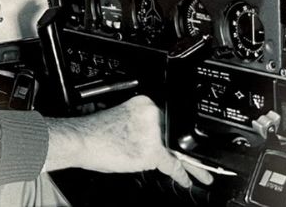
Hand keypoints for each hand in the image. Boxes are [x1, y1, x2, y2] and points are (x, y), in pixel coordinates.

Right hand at [45, 95, 213, 187]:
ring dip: (193, 166)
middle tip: (205, 162)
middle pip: (177, 136)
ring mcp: (152, 132)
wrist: (80, 139)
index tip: (190, 142)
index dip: (180, 135)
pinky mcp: (151, 150)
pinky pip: (171, 164)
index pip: (169, 121)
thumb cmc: (94, 132)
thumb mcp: (122, 118)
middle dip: (191, 152)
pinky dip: (181, 175)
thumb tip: (155, 141)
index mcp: (145, 103)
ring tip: (203, 174)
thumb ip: (141, 125)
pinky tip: (186, 181)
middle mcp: (152, 114)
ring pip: (178, 151)